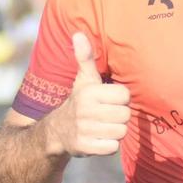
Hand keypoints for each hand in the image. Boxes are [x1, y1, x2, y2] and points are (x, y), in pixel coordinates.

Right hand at [48, 32, 129, 157]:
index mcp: (90, 92)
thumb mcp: (83, 79)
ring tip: (103, 126)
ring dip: (115, 131)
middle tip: (106, 114)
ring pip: (121, 132)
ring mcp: (85, 130)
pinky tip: (99, 138)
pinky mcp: (85, 147)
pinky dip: (108, 145)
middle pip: (125, 115)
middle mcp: (86, 110)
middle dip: (119, 116)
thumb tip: (78, 34)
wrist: (57, 131)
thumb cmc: (79, 101)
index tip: (109, 100)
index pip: (125, 96)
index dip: (120, 99)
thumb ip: (85, 58)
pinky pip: (112, 148)